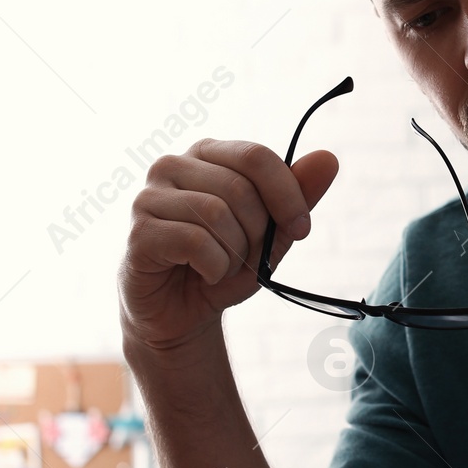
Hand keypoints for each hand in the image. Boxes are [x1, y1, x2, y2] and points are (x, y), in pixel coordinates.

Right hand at [119, 138, 338, 353]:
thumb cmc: (224, 264)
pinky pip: (195, 241)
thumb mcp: (271, 232)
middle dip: (258, 233)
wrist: (182, 313)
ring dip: (235, 254)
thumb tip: (329, 157)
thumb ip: (298, 195)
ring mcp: (148, 197)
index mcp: (208, 154)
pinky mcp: (139, 232)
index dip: (287, 194)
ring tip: (223, 266)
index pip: (256, 157)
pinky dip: (215, 267)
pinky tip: (205, 275)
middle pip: (239, 188)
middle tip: (248, 257)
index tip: (301, 228)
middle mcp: (172, 165)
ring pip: (216, 214)